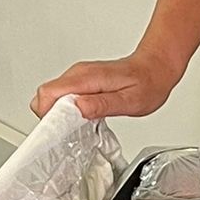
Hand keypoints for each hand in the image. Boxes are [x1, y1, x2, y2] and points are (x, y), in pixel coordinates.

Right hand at [31, 47, 182, 122]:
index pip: (49, 93)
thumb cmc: (147, 83)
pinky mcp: (81, 81)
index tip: (59, 131)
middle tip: (70, 132)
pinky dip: (65, 110)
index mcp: (87, 78)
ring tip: (78, 127)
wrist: (155, 67)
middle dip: (51, 118)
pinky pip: (62, 96)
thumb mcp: (130, 101)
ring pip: (51, 97)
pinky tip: (81, 118)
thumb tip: (79, 107)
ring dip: (58, 115)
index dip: (48, 115)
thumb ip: (103, 105)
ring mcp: (78, 76)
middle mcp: (78, 74)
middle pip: (44, 96)